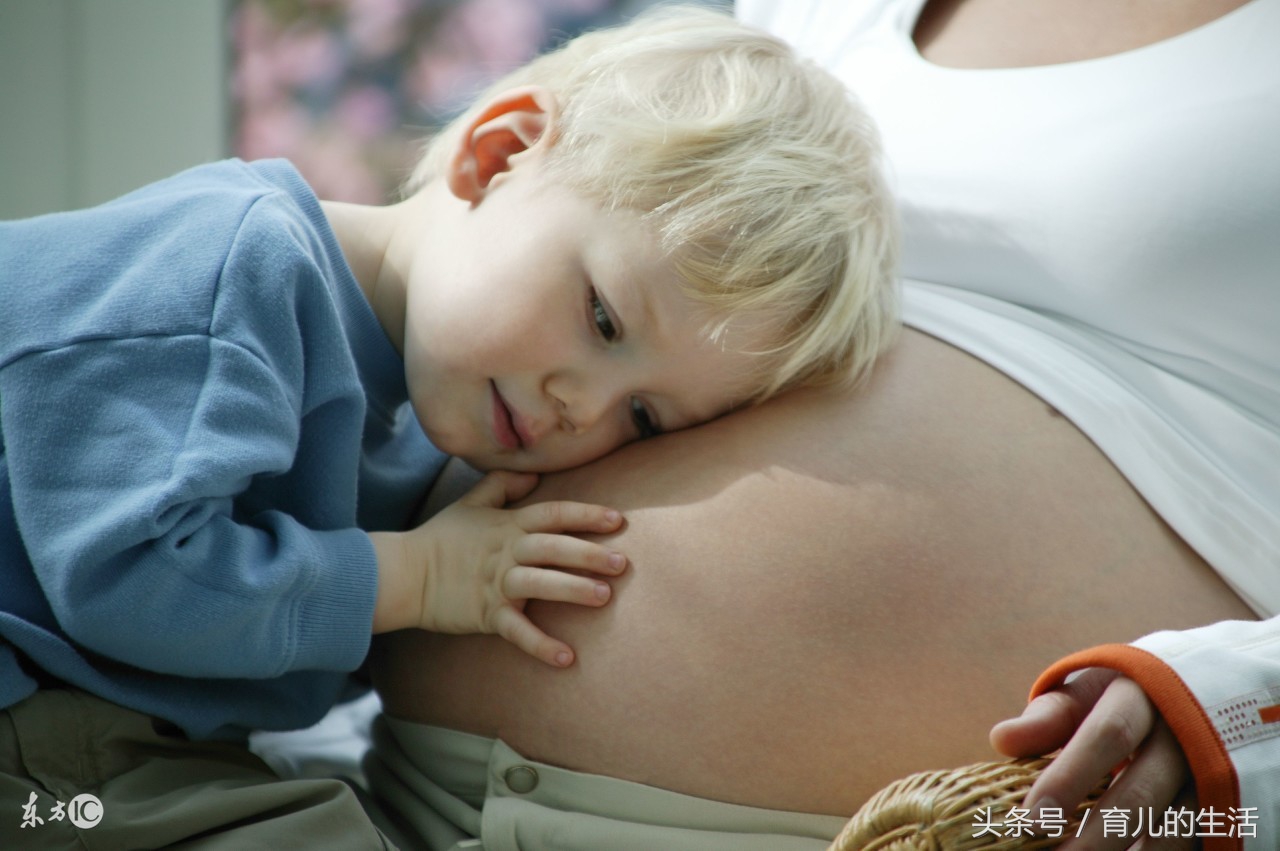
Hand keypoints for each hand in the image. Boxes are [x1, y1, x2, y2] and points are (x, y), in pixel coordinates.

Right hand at [370, 470, 625, 665]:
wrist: (404, 573)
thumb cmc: (442, 538)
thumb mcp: (471, 503)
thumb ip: (503, 484)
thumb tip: (533, 472)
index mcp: (508, 525)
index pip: (553, 514)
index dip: (585, 515)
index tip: (617, 520)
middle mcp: (507, 551)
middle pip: (553, 548)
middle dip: (589, 554)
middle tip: (622, 563)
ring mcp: (496, 583)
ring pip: (540, 583)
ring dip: (572, 589)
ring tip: (604, 597)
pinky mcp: (486, 613)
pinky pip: (517, 630)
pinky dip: (541, 644)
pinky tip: (567, 657)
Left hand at [990, 668, 1195, 849]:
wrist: (1201, 691)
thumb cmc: (1123, 696)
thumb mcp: (1087, 692)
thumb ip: (1048, 717)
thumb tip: (1001, 740)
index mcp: (1143, 696)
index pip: (1106, 736)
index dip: (1067, 779)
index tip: (1029, 819)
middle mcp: (1183, 735)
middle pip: (1138, 794)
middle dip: (1093, 837)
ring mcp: (1211, 775)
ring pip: (1173, 831)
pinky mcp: (1225, 807)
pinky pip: (1195, 844)